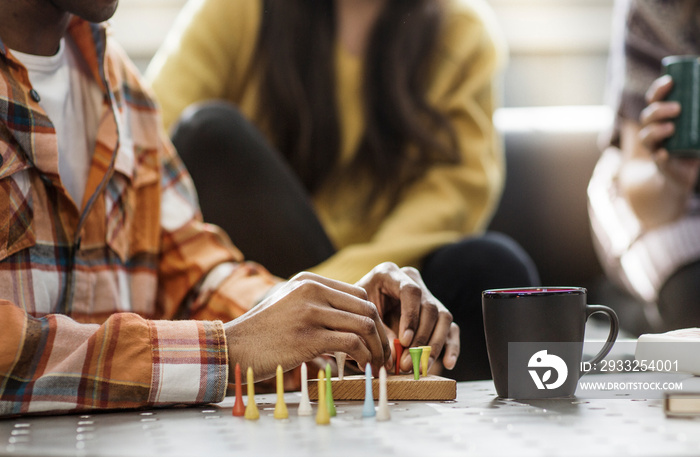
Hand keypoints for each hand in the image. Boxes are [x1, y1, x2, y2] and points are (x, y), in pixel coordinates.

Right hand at [224, 272, 390, 380]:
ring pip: (364, 324)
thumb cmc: (262, 334)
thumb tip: (348, 317)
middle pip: (366, 307)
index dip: (372, 316)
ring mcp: (310, 312)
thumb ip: (315, 304)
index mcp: (309, 281)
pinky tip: (361, 367)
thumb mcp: (288, 305)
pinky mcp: (309, 337)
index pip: (358, 292)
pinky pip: (352, 343)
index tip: (374, 337)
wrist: (231, 349)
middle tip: (382, 354)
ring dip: (376, 348)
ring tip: (374, 364)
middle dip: (380, 333)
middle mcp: (311, 291)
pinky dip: (364, 357)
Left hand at [355, 262, 459, 373]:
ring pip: (443, 318)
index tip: (405, 341)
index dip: (411, 317)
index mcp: (389, 273)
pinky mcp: (437, 314)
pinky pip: (451, 328)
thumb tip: (396, 358)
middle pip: (429, 307)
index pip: (410, 291)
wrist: (358, 313)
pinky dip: (451, 347)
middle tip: (409, 363)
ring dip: (434, 345)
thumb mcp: (362, 318)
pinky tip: (447, 363)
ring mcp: (427, 296)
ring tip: (422, 367)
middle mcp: (412, 280)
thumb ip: (380, 334)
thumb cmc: (357, 312)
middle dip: (421, 338)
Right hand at [640, 74, 699, 191]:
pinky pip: (657, 160)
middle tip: (678, 108)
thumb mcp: (699, 121)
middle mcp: (653, 129)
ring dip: (656, 131)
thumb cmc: (694, 140)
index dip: (658, 90)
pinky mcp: (662, 164)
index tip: (670, 81)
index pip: (653, 99)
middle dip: (659, 110)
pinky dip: (660, 156)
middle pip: (647, 116)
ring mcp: (655, 147)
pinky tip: (664, 154)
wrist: (687, 169)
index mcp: (661, 116)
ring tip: (671, 128)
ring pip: (646, 137)